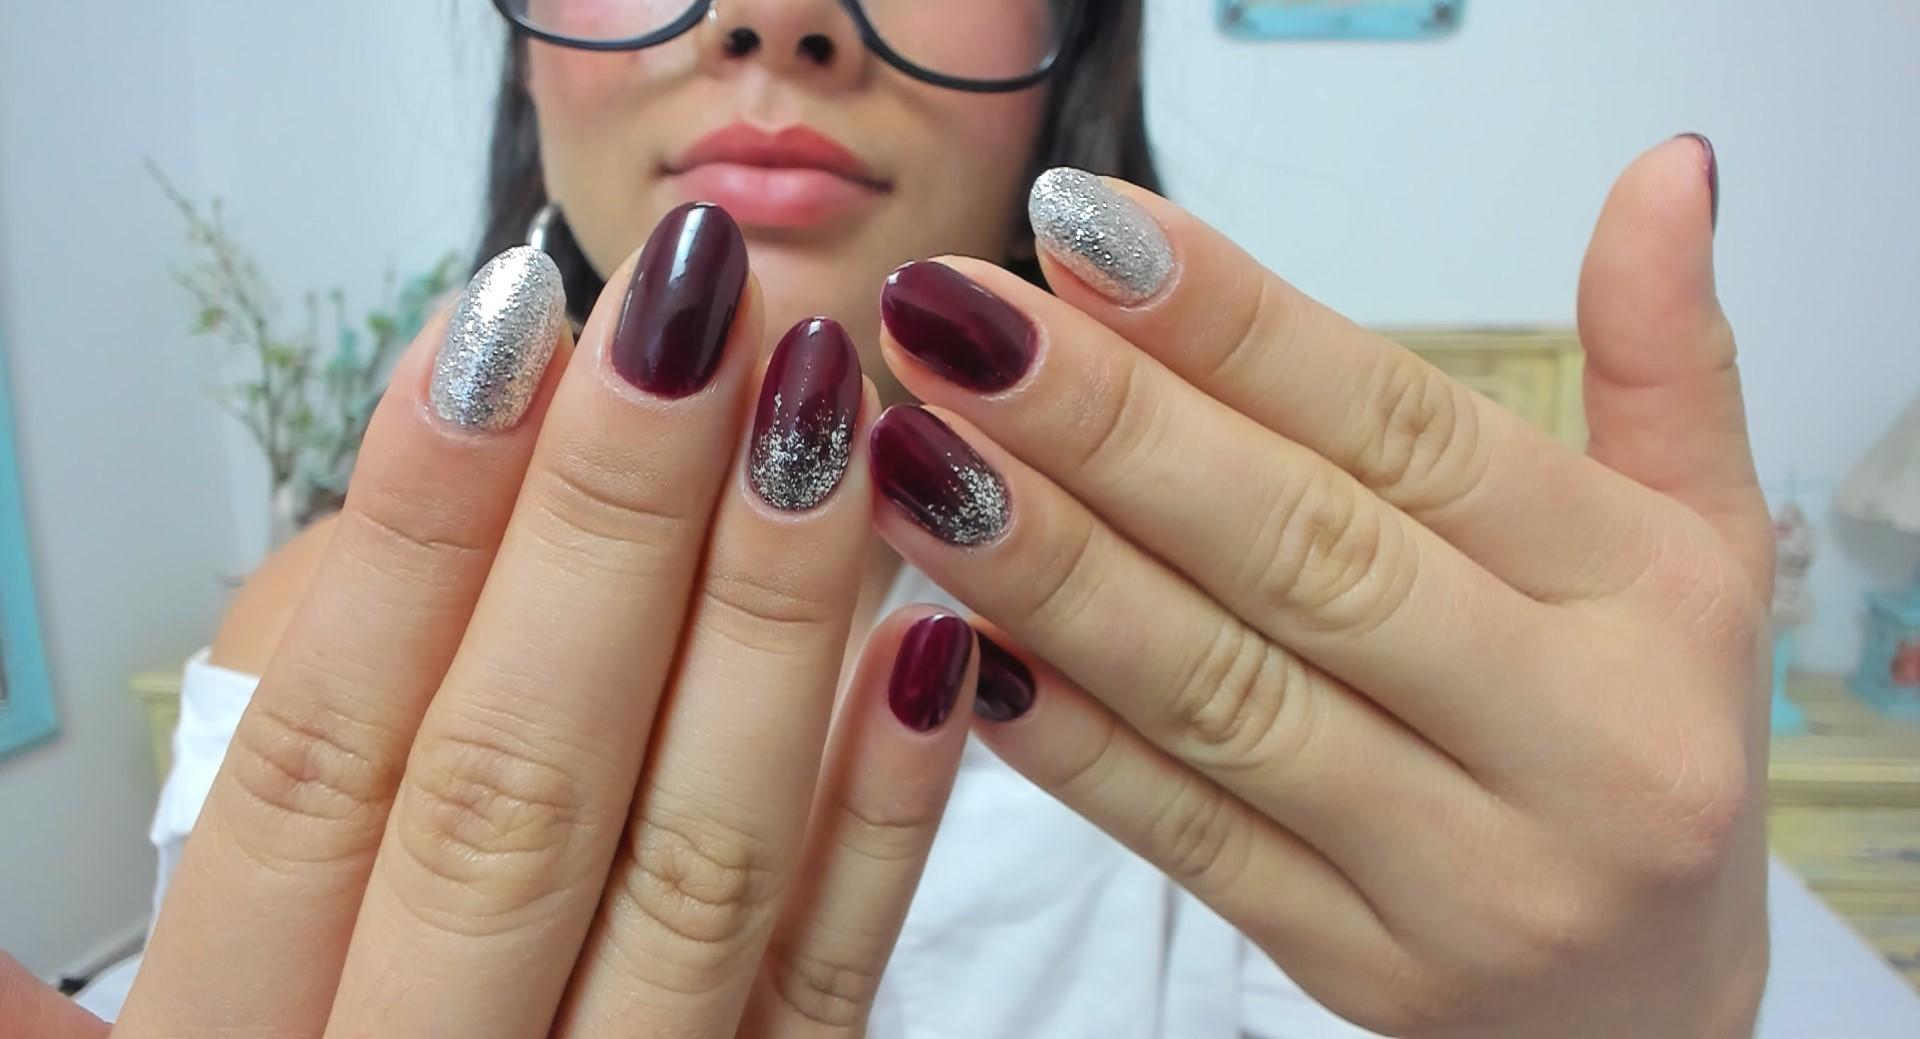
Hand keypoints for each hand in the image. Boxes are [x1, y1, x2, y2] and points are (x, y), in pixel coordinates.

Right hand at [105, 204, 976, 1037]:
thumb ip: (43, 1030)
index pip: (324, 764)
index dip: (410, 542)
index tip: (496, 332)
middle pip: (521, 781)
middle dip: (612, 535)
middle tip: (694, 313)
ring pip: (700, 860)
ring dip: (770, 627)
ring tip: (826, 412)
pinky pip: (832, 978)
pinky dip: (885, 821)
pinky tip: (936, 651)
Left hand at [868, 137, 1769, 1035]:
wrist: (1661, 1003)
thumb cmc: (1651, 732)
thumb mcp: (1701, 544)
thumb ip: (1662, 363)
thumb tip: (1661, 173)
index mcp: (1641, 603)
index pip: (1413, 437)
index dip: (1240, 330)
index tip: (1087, 237)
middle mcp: (1567, 743)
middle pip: (1300, 556)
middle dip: (1108, 430)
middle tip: (955, 324)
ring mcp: (1460, 877)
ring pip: (1219, 698)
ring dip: (1049, 571)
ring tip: (916, 457)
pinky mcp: (1358, 966)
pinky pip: (1186, 841)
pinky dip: (1066, 741)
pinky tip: (957, 642)